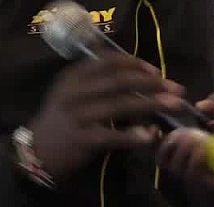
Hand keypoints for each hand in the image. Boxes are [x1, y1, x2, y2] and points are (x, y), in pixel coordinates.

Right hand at [27, 52, 184, 180]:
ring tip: (174, 105)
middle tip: (176, 88)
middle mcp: (75, 91)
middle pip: (119, 81)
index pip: (109, 62)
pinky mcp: (82, 139)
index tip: (157, 71)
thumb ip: (98, 82)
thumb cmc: (61, 119)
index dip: (136, 64)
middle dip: (152, 83)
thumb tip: (137, 76)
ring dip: (151, 104)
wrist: (37, 151)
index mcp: (74, 76)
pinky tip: (150, 135)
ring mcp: (78, 115)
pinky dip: (133, 135)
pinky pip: (113, 135)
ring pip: (120, 105)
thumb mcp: (72, 92)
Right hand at [155, 93, 213, 190]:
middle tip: (180, 133)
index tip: (156, 124)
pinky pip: (196, 175)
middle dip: (167, 142)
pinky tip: (203, 147)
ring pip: (177, 167)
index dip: (160, 134)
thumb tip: (199, 104)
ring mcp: (207, 169)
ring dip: (180, 151)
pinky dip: (194, 160)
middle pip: (166, 157)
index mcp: (202, 137)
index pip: (171, 140)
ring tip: (194, 140)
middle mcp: (200, 155)